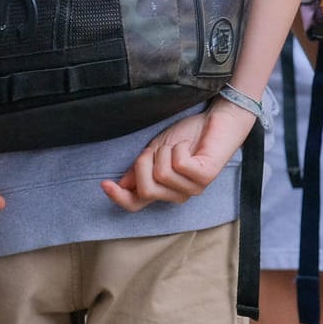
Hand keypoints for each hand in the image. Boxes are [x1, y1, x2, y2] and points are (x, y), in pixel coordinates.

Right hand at [103, 99, 255, 211]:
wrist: (217, 119)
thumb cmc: (188, 135)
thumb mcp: (155, 152)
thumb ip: (139, 169)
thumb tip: (121, 185)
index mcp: (163, 190)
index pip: (136, 204)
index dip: (118, 198)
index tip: (104, 183)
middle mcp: (178, 194)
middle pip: (145, 189)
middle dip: (144, 162)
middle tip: (159, 149)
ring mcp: (193, 188)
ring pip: (161, 175)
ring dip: (165, 152)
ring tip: (178, 146)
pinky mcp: (206, 177)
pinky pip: (179, 165)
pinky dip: (179, 149)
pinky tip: (189, 146)